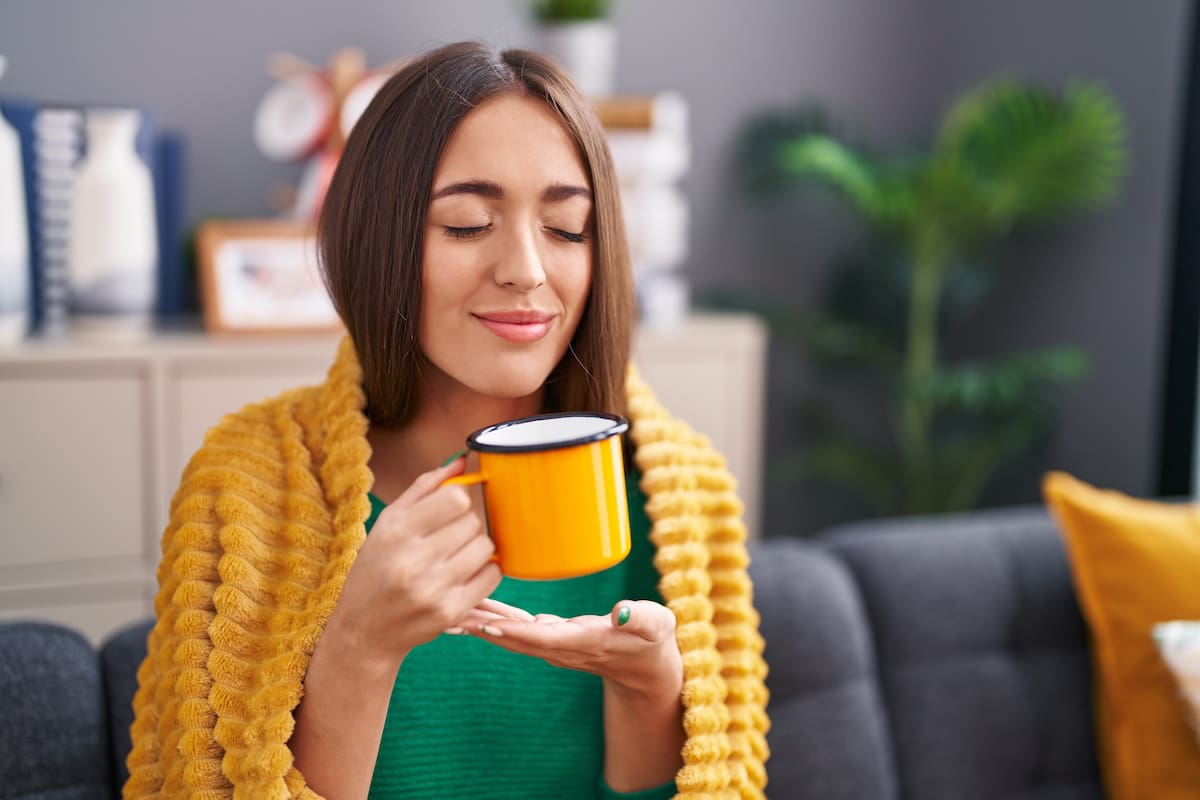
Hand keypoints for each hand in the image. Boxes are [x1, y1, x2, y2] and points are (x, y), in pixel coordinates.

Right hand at [321, 458, 501, 670]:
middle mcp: (411, 561)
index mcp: (395, 532)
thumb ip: (424, 489)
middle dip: (465, 526)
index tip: (450, 510)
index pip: (456, 498)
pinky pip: (492, 576)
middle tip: (449, 539)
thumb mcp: (388, 524)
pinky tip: (465, 575)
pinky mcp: (449, 613)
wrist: (364, 631)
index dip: (459, 501)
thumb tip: (463, 461)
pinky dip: (486, 572)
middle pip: (472, 522)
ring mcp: (432, 590)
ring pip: (485, 548)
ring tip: (456, 557)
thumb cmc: (377, 569)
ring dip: (477, 549)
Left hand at [456, 598, 682, 696]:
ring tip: (449, 613)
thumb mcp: (656, 625)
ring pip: (512, 634)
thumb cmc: (653, 639)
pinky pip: (517, 629)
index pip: (545, 638)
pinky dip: (494, 619)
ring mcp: (555, 645)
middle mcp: (563, 647)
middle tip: (448, 618)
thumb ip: (640, 618)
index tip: (487, 625)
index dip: (515, 632)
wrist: (647, 667)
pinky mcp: (551, 637)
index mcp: (585, 642)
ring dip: (481, 624)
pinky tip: (472, 611)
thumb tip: (621, 611)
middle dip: (483, 629)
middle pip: (516, 639)